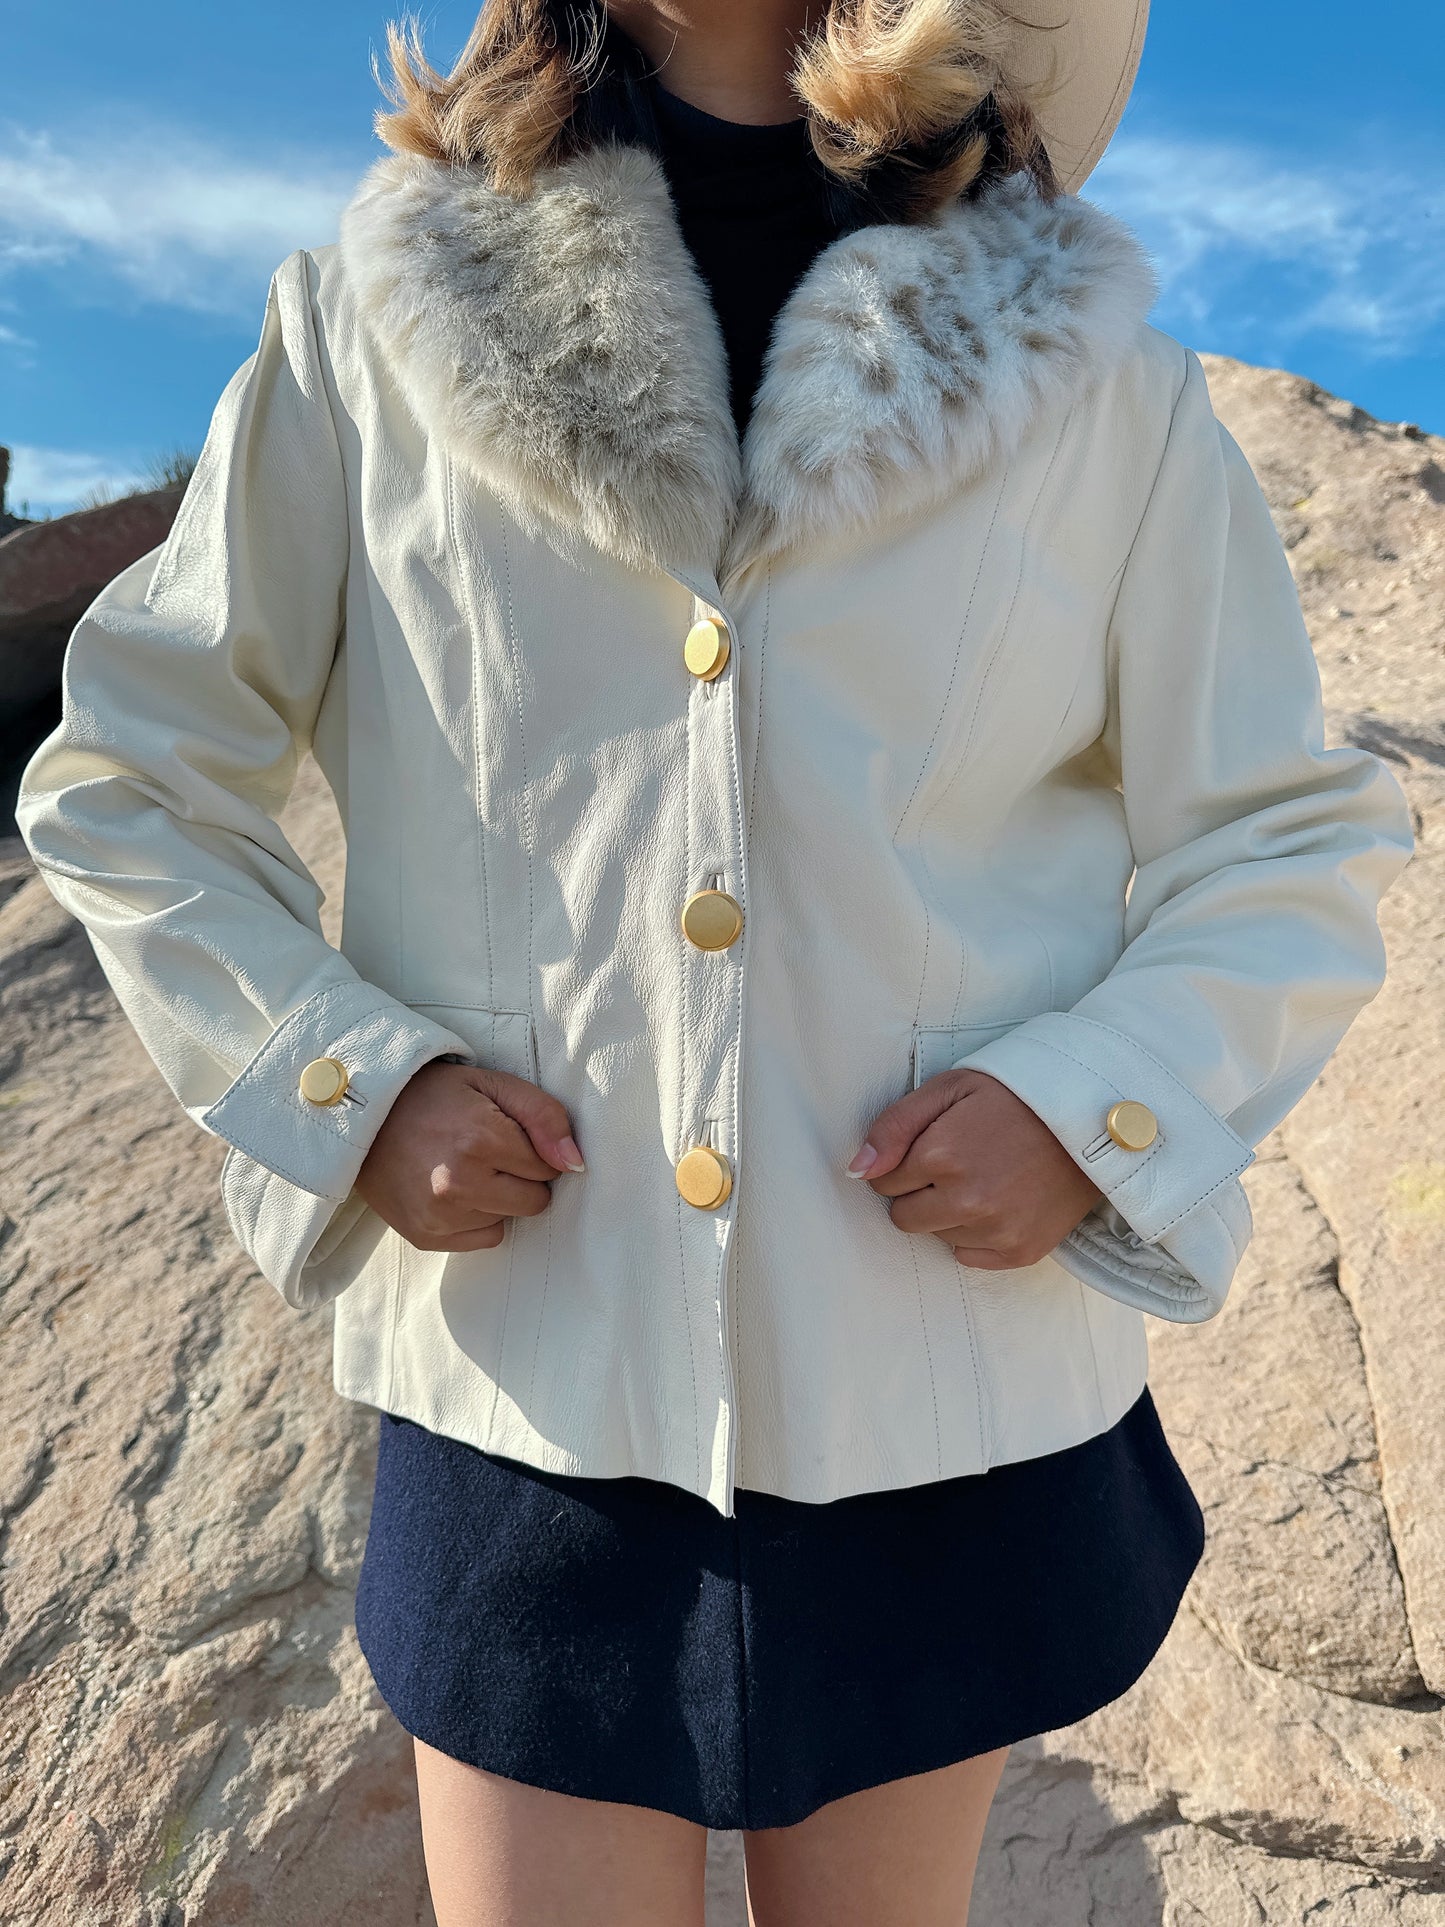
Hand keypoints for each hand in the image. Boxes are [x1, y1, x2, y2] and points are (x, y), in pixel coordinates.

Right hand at [355, 1059, 583, 1252]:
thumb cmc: (434, 1096)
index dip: (533, 1149)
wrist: (364, 1117)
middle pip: (535, 1201)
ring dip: (497, 1197)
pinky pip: (485, 1239)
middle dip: (522, 1177)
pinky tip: (453, 1191)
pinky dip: (478, 1218)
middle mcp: (460, 1184)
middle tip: (488, 1153)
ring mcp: (440, 1216)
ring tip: (462, 1167)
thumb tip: (576, 1164)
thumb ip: (544, 1116)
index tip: (505, 1134)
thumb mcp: (492, 1084)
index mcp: (481, 1139)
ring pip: (509, 1219)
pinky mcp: (426, 1237)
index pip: (549, 1167)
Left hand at [849, 1068, 1103, 1268]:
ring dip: (949, 1212)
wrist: (1091, 1120)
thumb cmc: (1015, 1096)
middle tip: (956, 1164)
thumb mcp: (950, 1088)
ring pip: (936, 1235)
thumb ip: (894, 1127)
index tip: (934, 1145)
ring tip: (986, 1177)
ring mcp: (996, 1230)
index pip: (883, 1181)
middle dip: (918, 1192)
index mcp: (941, 1155)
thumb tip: (856, 1171)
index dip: (904, 1162)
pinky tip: (1000, 1202)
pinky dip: (976, 1234)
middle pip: (904, 1217)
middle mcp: (966, 1200)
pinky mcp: (1020, 1251)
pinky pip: (968, 1256)